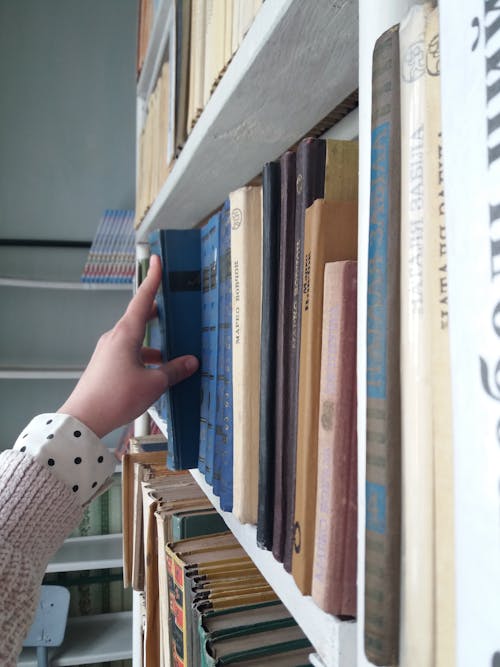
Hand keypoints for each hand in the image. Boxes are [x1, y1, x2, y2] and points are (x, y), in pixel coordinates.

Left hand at [58, 254, 198, 437]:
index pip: (143, 299)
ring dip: (153, 343)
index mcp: (126, 334)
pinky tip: (156, 372)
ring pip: (135, 339)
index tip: (156, 259)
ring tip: (172, 353)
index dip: (152, 279)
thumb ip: (173, 370)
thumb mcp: (153, 383)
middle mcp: (115, 338)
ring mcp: (108, 351)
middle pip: (139, 317)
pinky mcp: (105, 365)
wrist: (83, 419)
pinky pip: (129, 353)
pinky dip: (144, 357)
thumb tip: (190, 362)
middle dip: (156, 313)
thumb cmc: (116, 397)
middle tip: (171, 308)